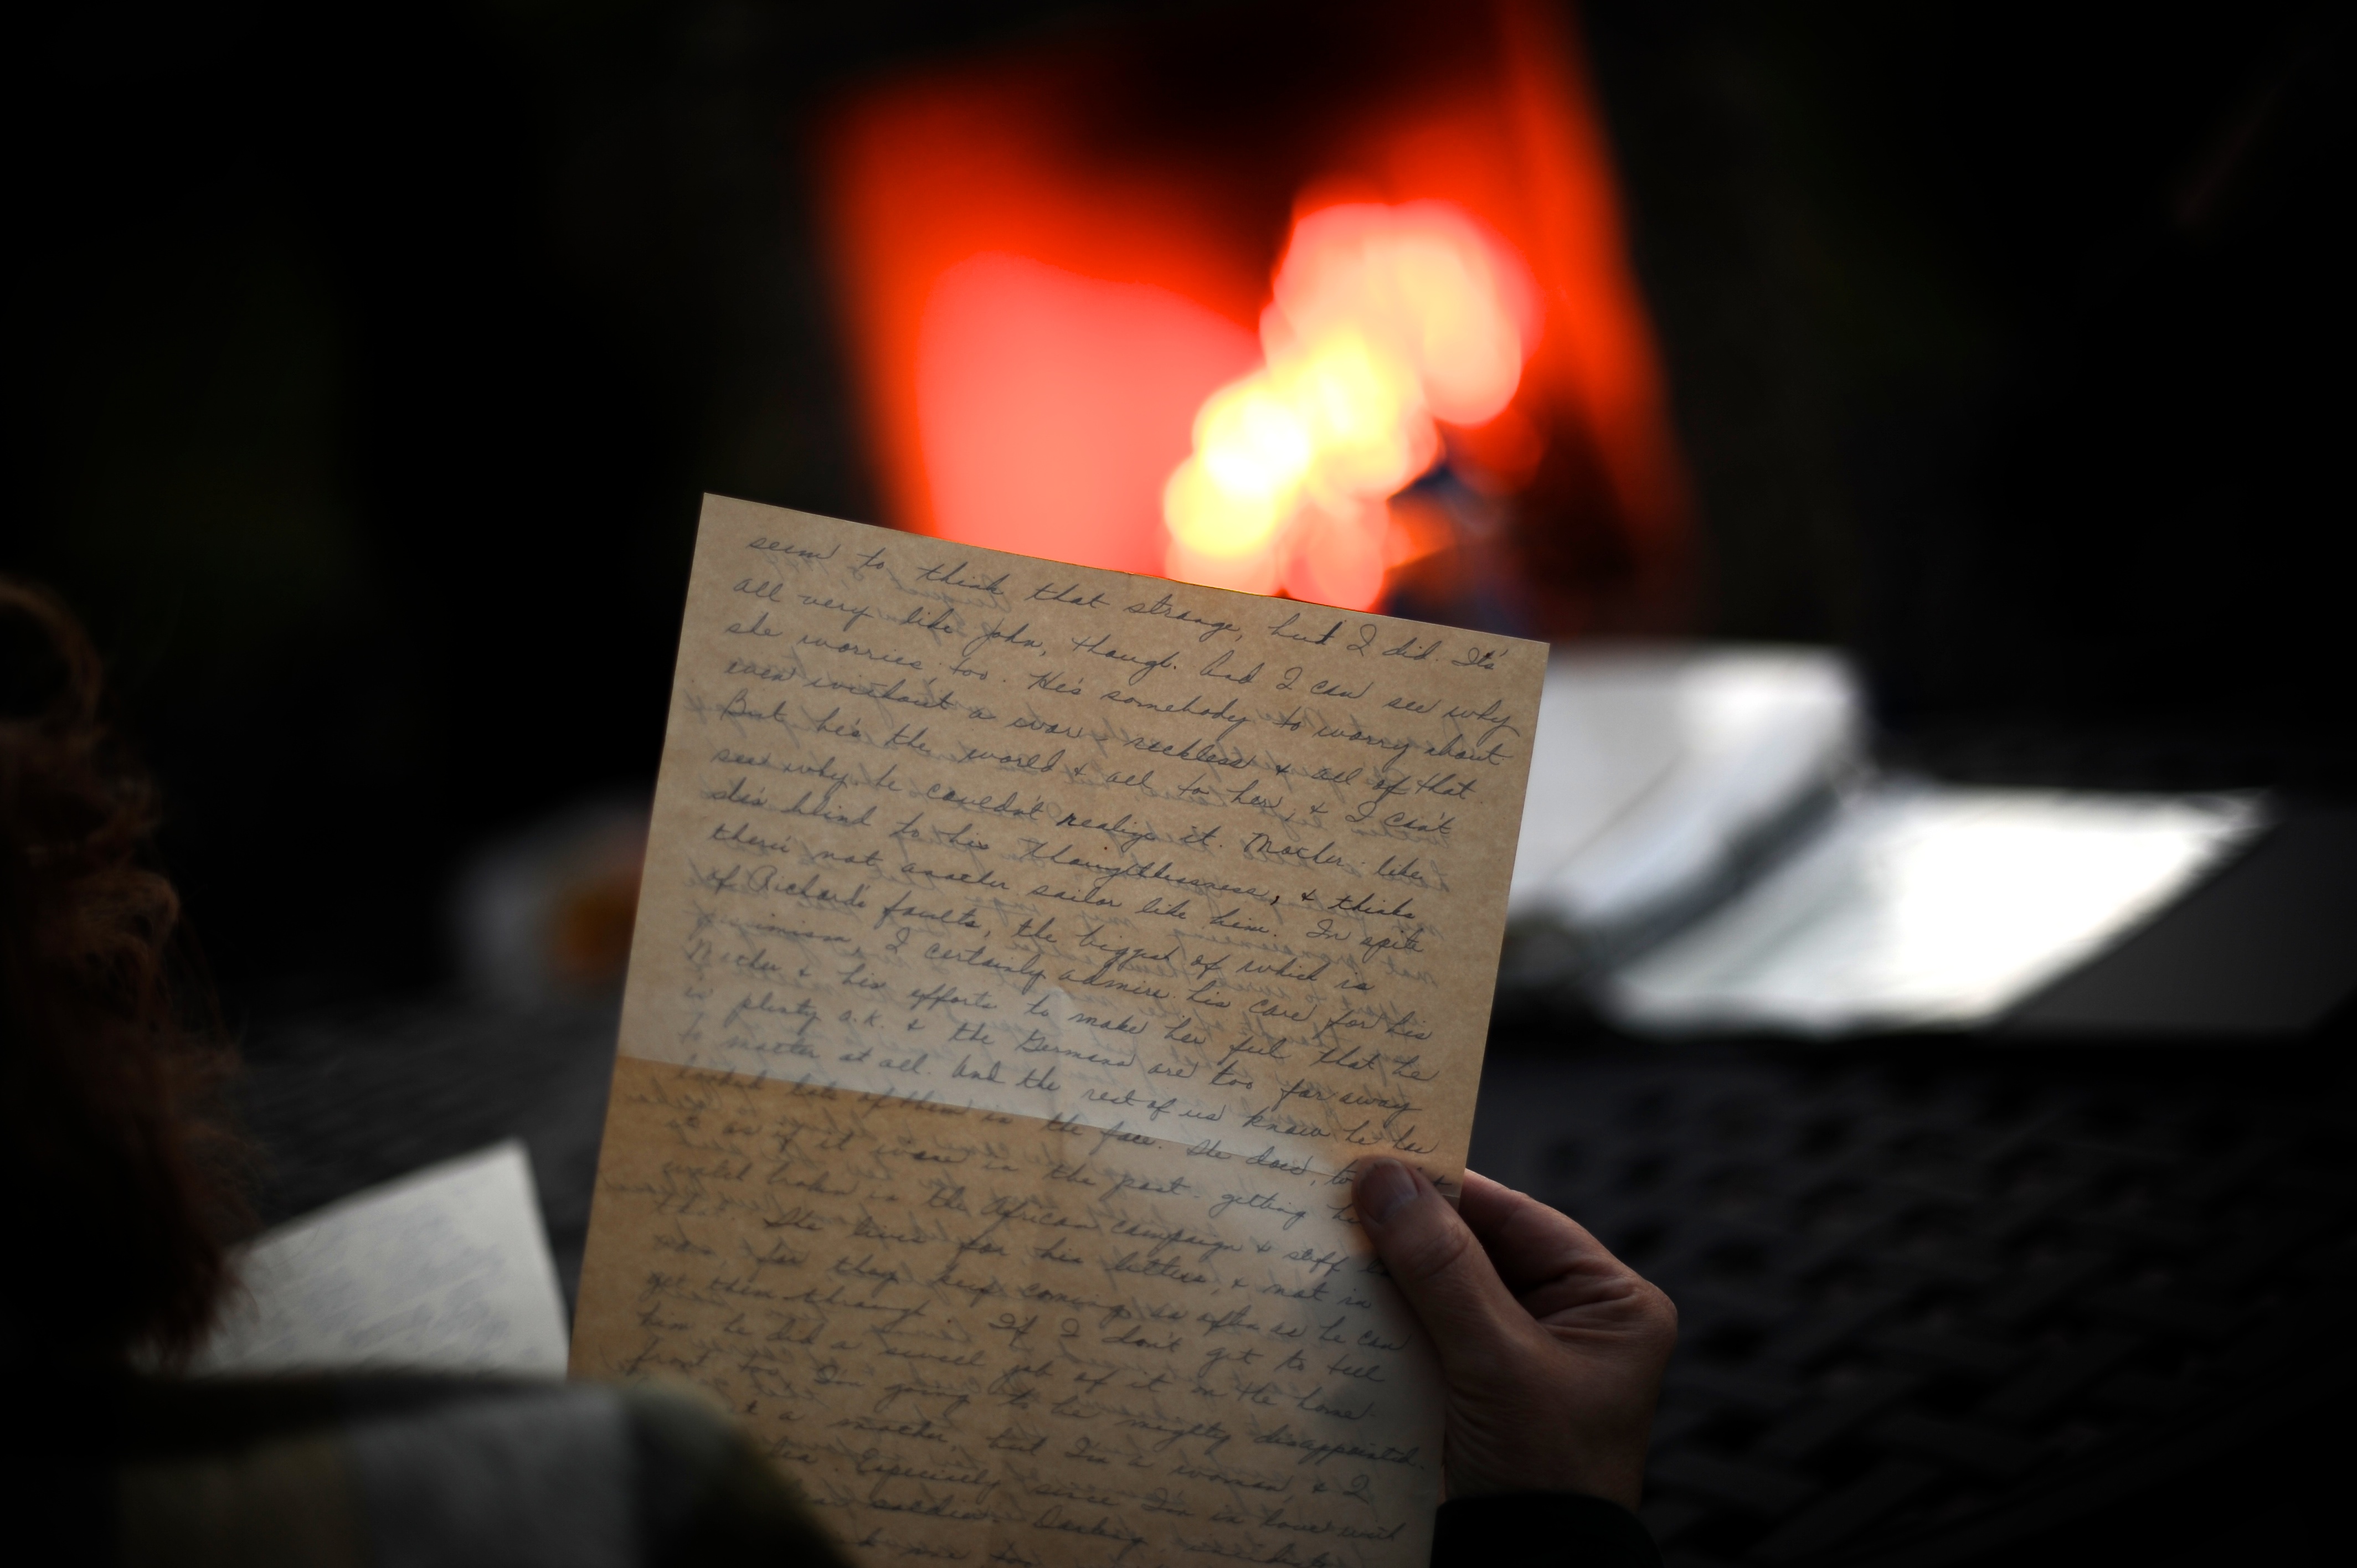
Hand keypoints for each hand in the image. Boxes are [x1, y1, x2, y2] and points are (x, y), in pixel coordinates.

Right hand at [1352, 1159, 1675, 1508]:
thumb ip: (1442, 1267)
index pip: (1519, 1218)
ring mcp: (1525, 1353)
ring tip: (1332, 1236)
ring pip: (1447, 1285)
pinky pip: (1431, 1327)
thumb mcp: (1496, 1360)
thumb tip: (1385, 1178)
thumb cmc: (1540, 1470)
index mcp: (1611, 1302)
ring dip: (1394, 1269)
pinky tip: (1344, 1292)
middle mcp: (1573, 1319)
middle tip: (1343, 1194)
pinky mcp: (1481, 1385)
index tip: (1381, 1159)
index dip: (1449, 1187)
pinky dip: (1390, 1311)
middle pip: (1479, 1247)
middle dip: (1414, 1228)